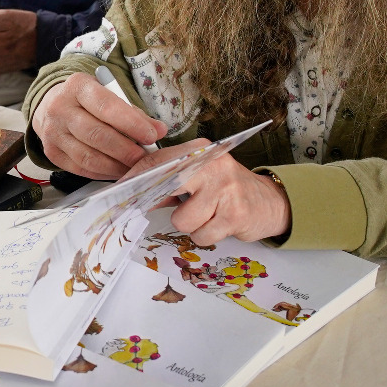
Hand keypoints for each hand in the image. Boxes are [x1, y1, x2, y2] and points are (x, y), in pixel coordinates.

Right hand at [31, 72, 167, 178]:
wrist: (51, 105)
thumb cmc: (88, 100)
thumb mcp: (108, 94)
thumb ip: (133, 112)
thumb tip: (159, 131)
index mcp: (77, 87)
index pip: (107, 106)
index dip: (131, 123)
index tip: (152, 136)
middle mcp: (60, 108)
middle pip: (97, 134)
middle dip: (126, 149)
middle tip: (145, 157)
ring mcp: (52, 133)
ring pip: (88, 156)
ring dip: (116, 165)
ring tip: (135, 167)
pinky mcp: (51, 153)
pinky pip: (81, 169)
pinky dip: (103, 173)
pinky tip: (118, 171)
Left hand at [122, 148, 289, 246]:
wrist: (269, 202)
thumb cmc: (225, 189)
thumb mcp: (198, 175)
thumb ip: (169, 179)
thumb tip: (132, 193)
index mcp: (200, 151)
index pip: (157, 161)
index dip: (134, 179)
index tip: (118, 193)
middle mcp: (213, 165)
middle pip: (165, 185)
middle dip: (153, 201)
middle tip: (151, 208)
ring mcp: (225, 189)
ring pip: (181, 220)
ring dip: (189, 225)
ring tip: (205, 215)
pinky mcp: (234, 215)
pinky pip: (201, 235)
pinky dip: (205, 235)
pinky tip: (217, 223)